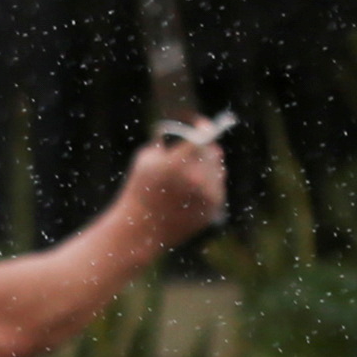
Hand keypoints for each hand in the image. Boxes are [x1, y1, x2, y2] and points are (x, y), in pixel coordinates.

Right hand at [119, 136, 227, 251]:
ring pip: (218, 171)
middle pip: (213, 152)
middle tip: (200, 149)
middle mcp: (196, 179)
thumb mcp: (145, 160)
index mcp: (177, 163)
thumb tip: (191, 134)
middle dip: (205, 150)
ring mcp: (207, 196)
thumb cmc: (139, 191)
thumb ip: (167, 143)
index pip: (202, 137)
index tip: (203, 125)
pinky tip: (195, 190)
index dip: (204, 128)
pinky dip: (209, 187)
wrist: (140, 230)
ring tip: (192, 173)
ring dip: (209, 168)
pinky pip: (217, 189)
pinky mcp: (213, 209)